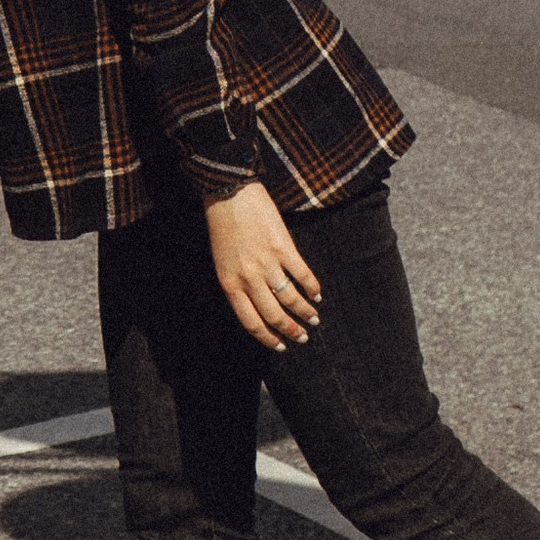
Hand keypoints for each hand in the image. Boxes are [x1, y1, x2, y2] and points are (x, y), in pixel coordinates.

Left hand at [205, 182, 322, 348]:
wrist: (228, 193)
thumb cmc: (222, 226)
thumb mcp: (222, 261)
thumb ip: (238, 283)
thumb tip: (257, 303)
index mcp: (230, 284)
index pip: (251, 322)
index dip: (268, 337)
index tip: (281, 346)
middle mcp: (248, 278)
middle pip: (274, 315)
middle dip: (291, 330)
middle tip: (303, 337)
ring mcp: (267, 264)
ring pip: (291, 299)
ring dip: (305, 312)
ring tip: (314, 318)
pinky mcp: (284, 248)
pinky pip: (302, 275)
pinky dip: (312, 287)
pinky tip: (318, 294)